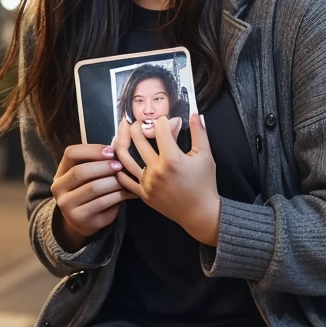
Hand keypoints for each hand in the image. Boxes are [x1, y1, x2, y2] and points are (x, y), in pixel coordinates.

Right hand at [50, 142, 139, 250]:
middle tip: (120, 165)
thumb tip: (119, 146)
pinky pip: (103, 202)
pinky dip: (119, 195)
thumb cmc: (88, 191)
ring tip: (126, 177)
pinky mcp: (82, 219)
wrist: (82, 221)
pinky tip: (129, 191)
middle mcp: (59, 190)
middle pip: (80, 172)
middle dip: (103, 166)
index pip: (71, 153)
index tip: (111, 151)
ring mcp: (68, 206)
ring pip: (93, 188)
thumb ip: (96, 162)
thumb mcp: (87, 176)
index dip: (92, 150)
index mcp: (60, 174)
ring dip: (113, 181)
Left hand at [114, 113, 220, 245]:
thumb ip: (199, 132)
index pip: (160, 129)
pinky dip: (120, 168)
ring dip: (121, 140)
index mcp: (172, 159)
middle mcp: (156, 170)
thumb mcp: (206, 156)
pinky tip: (119, 159)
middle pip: (138, 139)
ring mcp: (147, 183)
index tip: (171, 122)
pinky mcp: (143, 194)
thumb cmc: (205, 184)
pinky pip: (125, 180)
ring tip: (123, 131)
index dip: (165, 121)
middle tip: (140, 120)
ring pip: (124, 157)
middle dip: (138, 125)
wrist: (200, 213)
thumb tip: (196, 113)